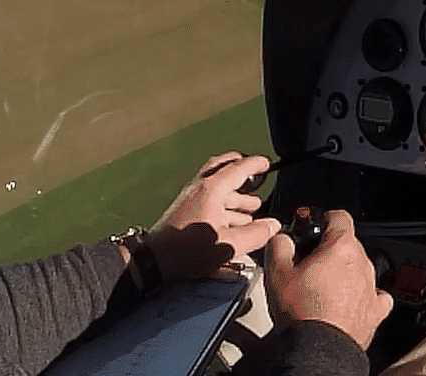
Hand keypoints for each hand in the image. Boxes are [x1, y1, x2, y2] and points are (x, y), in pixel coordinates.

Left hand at [144, 152, 281, 280]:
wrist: (152, 261)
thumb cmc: (187, 251)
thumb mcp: (229, 245)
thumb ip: (256, 234)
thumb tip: (273, 226)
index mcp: (212, 189)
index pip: (239, 167)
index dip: (256, 164)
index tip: (267, 164)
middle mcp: (199, 188)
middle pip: (223, 168)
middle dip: (241, 171)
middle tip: (256, 176)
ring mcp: (189, 199)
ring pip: (216, 186)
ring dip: (235, 193)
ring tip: (250, 209)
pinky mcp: (183, 211)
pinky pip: (208, 198)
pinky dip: (223, 203)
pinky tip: (231, 222)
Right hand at [263, 210, 393, 350]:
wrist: (319, 348)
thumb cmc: (301, 312)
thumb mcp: (277, 273)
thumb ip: (279, 247)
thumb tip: (281, 238)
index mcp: (341, 247)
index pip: (339, 217)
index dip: (323, 219)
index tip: (314, 227)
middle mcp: (362, 263)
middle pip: (347, 245)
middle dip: (328, 252)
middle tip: (307, 266)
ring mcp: (372, 286)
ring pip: (358, 270)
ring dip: (342, 275)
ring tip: (319, 291)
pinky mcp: (376, 310)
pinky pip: (373, 295)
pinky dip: (360, 296)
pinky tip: (345, 303)